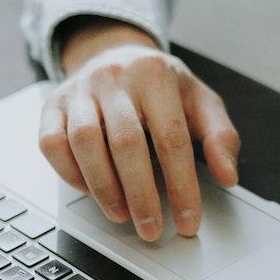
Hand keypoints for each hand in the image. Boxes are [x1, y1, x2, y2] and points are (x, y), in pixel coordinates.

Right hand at [39, 20, 240, 240]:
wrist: (113, 51)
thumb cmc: (159, 84)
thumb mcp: (199, 100)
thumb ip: (220, 136)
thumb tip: (228, 175)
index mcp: (156, 75)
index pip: (172, 138)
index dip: (182, 186)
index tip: (187, 221)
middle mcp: (114, 78)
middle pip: (126, 143)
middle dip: (141, 195)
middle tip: (151, 229)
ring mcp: (79, 90)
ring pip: (83, 142)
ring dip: (103, 187)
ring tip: (121, 215)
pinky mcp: (52, 104)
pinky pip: (51, 142)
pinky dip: (69, 172)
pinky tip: (90, 191)